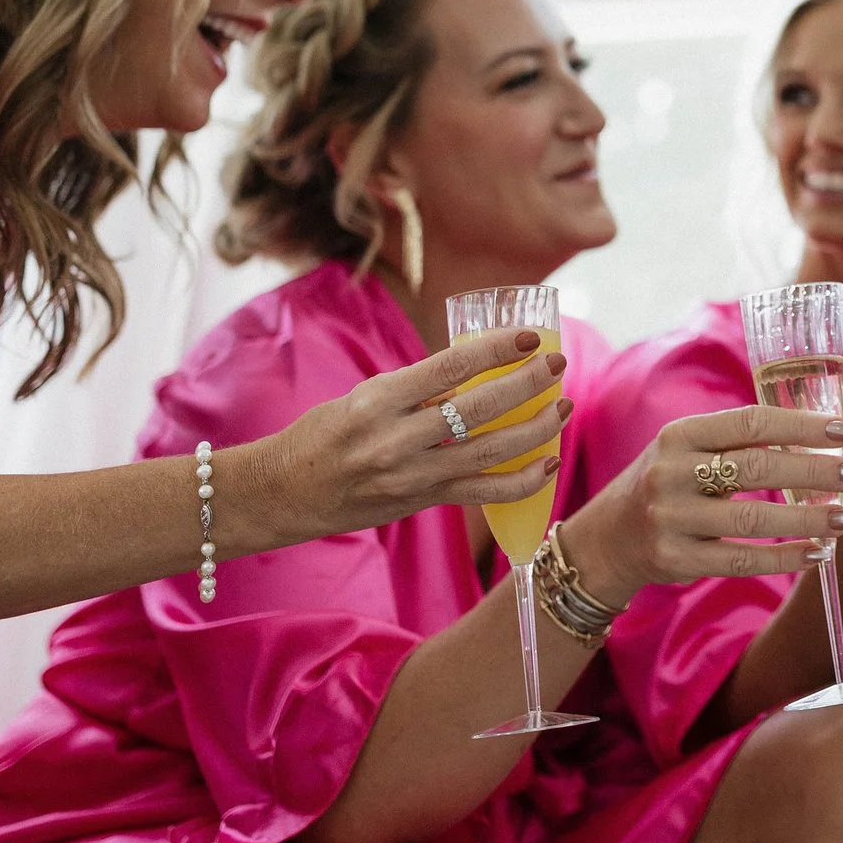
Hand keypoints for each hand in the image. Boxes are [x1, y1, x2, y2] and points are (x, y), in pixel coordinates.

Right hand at [245, 328, 579, 547]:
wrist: (280, 493)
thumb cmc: (322, 435)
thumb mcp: (362, 398)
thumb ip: (416, 388)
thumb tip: (478, 370)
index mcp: (377, 400)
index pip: (450, 367)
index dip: (497, 350)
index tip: (529, 338)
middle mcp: (395, 440)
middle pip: (478, 409)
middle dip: (527, 385)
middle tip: (558, 365)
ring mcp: (409, 477)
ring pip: (489, 453)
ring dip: (535, 430)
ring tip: (562, 408)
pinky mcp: (418, 503)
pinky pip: (481, 493)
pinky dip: (521, 481)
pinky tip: (548, 464)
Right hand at [567, 404, 842, 603]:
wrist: (604, 540)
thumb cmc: (666, 485)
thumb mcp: (687, 451)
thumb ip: (737, 442)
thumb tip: (818, 433)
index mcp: (680, 434)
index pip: (750, 422)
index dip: (801, 426)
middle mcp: (672, 472)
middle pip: (757, 468)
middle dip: (816, 471)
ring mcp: (671, 518)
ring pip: (753, 520)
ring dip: (808, 520)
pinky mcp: (674, 560)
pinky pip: (741, 560)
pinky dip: (784, 558)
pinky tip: (818, 553)